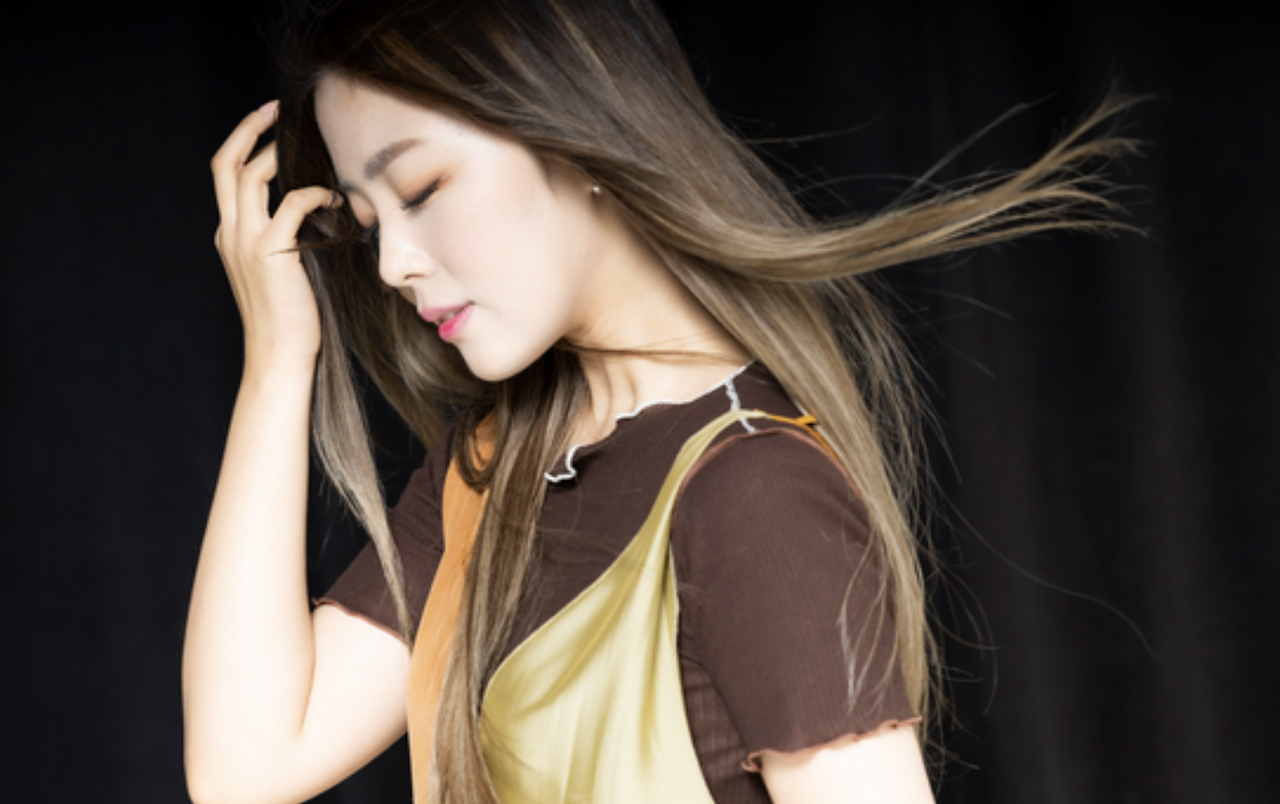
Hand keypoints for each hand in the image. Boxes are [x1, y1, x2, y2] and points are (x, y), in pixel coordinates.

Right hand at [211, 101, 339, 370]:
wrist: (279, 355)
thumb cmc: (290, 318)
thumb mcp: (279, 271)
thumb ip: (284, 238)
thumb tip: (318, 210)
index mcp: (229, 236)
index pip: (225, 175)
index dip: (243, 143)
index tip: (267, 123)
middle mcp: (231, 233)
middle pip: (226, 163)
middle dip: (249, 128)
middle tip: (276, 109)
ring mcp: (247, 242)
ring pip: (251, 175)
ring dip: (278, 151)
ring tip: (305, 142)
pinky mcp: (272, 253)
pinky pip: (291, 203)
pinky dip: (314, 192)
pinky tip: (336, 199)